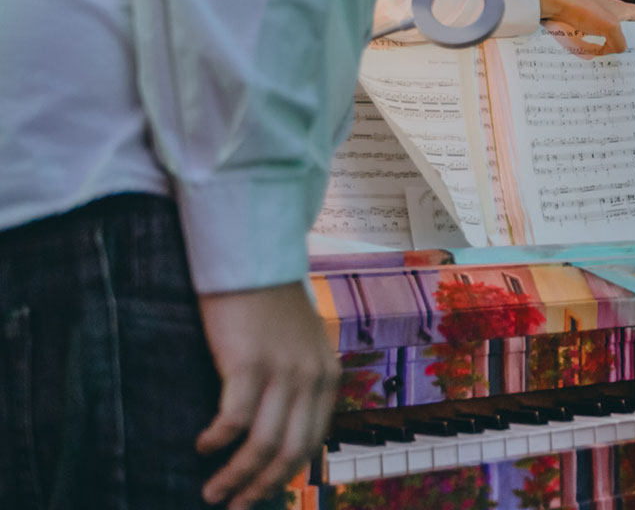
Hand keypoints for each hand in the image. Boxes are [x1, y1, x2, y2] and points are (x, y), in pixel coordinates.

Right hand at [196, 283, 340, 509]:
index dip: (286, 474)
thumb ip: (294, 381)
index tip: (261, 493)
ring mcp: (284, 371)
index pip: (312, 441)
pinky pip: (234, 418)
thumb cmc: (266, 303)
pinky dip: (217, 440)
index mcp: (328, 377)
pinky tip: (200, 446)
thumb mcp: (297, 345)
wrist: (251, 256)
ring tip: (212, 491)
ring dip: (235, 475)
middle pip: (291, 452)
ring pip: (263, 444)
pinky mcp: (250, 362)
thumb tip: (274, 427)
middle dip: (261, 487)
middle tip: (234, 506)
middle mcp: (313, 378)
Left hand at [535, 0, 634, 57]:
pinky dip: (594, 51)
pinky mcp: (580, 27)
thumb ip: (619, 42)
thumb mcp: (611, 28)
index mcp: (621, 10)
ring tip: (616, 62)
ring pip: (608, 37)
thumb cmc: (585, 9)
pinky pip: (591, 42)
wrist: (555, 4)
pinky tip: (593, 58)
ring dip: (612, 49)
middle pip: (626, 28)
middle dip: (633, 40)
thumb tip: (618, 52)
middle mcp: (609, 14)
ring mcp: (594, 21)